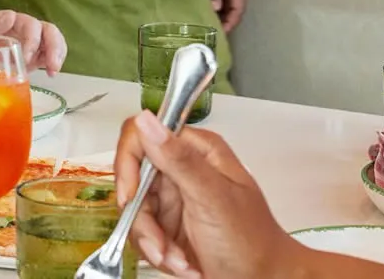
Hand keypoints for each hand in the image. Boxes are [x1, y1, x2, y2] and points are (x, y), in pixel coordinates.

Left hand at [0, 10, 66, 74]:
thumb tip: (10, 17)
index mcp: (9, 21)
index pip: (29, 23)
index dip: (32, 39)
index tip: (26, 56)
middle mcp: (23, 29)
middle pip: (47, 30)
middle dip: (53, 46)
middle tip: (50, 64)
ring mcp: (30, 42)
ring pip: (53, 40)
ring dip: (58, 53)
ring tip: (53, 70)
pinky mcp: (34, 56)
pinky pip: (51, 53)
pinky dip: (55, 61)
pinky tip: (51, 72)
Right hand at [116, 112, 299, 277]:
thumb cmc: (254, 242)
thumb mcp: (213, 198)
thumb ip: (179, 160)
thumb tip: (147, 120)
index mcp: (197, 151)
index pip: (143, 137)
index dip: (129, 165)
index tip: (131, 196)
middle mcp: (183, 171)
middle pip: (133, 181)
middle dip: (143, 220)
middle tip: (160, 244)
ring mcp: (174, 200)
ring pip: (134, 213)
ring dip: (153, 244)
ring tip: (179, 260)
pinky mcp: (168, 226)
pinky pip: (143, 235)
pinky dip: (159, 254)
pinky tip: (182, 263)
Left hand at [197, 0, 248, 31]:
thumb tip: (215, 10)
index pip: (237, 12)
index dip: (228, 24)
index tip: (217, 36)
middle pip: (232, 11)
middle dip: (222, 23)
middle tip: (208, 36)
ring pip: (226, 6)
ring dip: (217, 15)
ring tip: (204, 28)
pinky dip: (214, 6)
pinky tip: (203, 13)